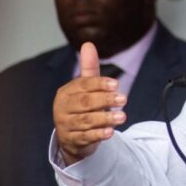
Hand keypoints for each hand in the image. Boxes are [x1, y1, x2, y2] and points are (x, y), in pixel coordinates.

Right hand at [53, 42, 126, 164]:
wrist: (72, 136)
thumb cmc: (82, 106)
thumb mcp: (86, 88)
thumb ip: (89, 69)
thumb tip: (88, 44)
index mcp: (66, 92)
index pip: (83, 85)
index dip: (99, 84)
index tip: (116, 84)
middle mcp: (62, 108)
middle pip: (84, 103)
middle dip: (104, 100)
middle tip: (123, 99)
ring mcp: (65, 126)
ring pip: (86, 121)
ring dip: (105, 118)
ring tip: (122, 116)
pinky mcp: (72, 141)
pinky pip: (85, 137)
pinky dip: (98, 135)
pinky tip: (111, 132)